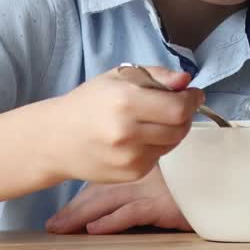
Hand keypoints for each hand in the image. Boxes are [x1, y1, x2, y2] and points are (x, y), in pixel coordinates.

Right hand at [44, 65, 202, 184]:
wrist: (56, 139)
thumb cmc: (88, 103)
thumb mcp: (119, 77)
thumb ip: (156, 75)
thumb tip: (186, 81)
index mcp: (125, 102)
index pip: (178, 108)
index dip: (191, 100)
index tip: (192, 94)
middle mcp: (128, 133)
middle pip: (180, 128)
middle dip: (183, 115)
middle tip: (175, 106)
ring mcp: (129, 157)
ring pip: (172, 143)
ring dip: (171, 131)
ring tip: (152, 121)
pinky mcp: (130, 174)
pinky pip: (159, 157)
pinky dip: (156, 146)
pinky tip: (138, 138)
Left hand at [45, 166, 190, 234]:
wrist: (226, 177)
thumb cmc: (200, 173)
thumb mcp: (172, 171)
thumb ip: (150, 173)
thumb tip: (121, 194)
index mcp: (143, 164)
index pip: (105, 175)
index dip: (82, 190)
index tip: (63, 205)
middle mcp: (144, 174)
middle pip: (100, 190)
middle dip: (74, 208)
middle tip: (53, 223)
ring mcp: (153, 189)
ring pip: (108, 201)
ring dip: (82, 216)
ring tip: (61, 228)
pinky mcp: (163, 205)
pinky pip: (131, 214)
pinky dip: (111, 222)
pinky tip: (94, 230)